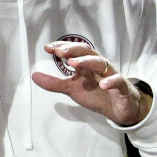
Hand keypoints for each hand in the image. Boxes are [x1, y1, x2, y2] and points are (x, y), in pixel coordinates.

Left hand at [32, 41, 151, 125]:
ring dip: (87, 62)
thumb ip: (54, 83)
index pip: (75, 51)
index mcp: (87, 65)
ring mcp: (111, 76)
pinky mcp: (123, 89)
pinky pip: (119, 82)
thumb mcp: (72, 89)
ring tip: (74, 64)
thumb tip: (34, 75)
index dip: (62, 47)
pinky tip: (103, 84)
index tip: (48, 47)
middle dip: (73, 50)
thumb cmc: (96, 94)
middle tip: (59, 52)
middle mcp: (99, 67)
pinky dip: (112, 82)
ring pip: (101, 63)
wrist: (120, 110)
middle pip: (88, 52)